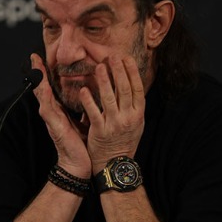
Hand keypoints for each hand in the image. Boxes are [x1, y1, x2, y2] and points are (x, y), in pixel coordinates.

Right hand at [30, 53, 91, 178]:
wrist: (78, 164)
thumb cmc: (81, 143)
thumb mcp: (84, 119)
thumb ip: (85, 106)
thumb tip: (92, 93)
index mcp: (59, 110)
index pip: (51, 87)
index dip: (47, 73)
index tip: (43, 57)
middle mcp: (52, 112)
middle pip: (42, 88)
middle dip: (37, 72)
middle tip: (34, 56)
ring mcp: (51, 119)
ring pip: (42, 95)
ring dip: (38, 80)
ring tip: (35, 65)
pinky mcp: (54, 126)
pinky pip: (48, 110)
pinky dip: (45, 98)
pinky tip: (44, 89)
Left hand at [80, 56, 145, 173]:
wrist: (116, 165)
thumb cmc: (125, 141)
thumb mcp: (135, 123)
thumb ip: (132, 105)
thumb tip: (129, 82)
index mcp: (138, 114)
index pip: (137, 88)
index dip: (132, 72)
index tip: (126, 58)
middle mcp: (128, 118)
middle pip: (125, 90)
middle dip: (119, 71)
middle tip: (112, 56)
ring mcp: (114, 124)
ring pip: (109, 99)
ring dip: (104, 81)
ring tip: (99, 66)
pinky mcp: (100, 131)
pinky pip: (94, 113)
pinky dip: (88, 101)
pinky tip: (83, 89)